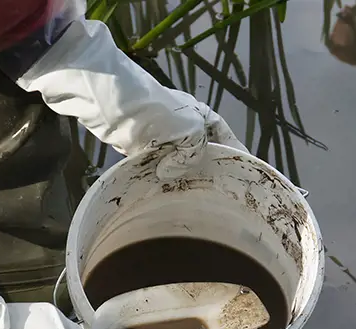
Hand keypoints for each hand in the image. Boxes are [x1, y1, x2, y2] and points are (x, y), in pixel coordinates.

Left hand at [17, 18, 247, 177]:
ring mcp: (161, 136)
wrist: (111, 101)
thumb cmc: (155, 112)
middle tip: (216, 197)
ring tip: (191, 199)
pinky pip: (154, 165)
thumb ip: (192, 153)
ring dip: (181, 177)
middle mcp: (184, 125)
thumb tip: (172, 173)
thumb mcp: (187, 130)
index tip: (244, 176)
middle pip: (202, 152)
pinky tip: (163, 193)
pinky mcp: (139, 146)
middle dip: (208, 171)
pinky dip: (158, 177)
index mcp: (202, 117)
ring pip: (177, 161)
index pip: (226, 139)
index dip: (236, 156)